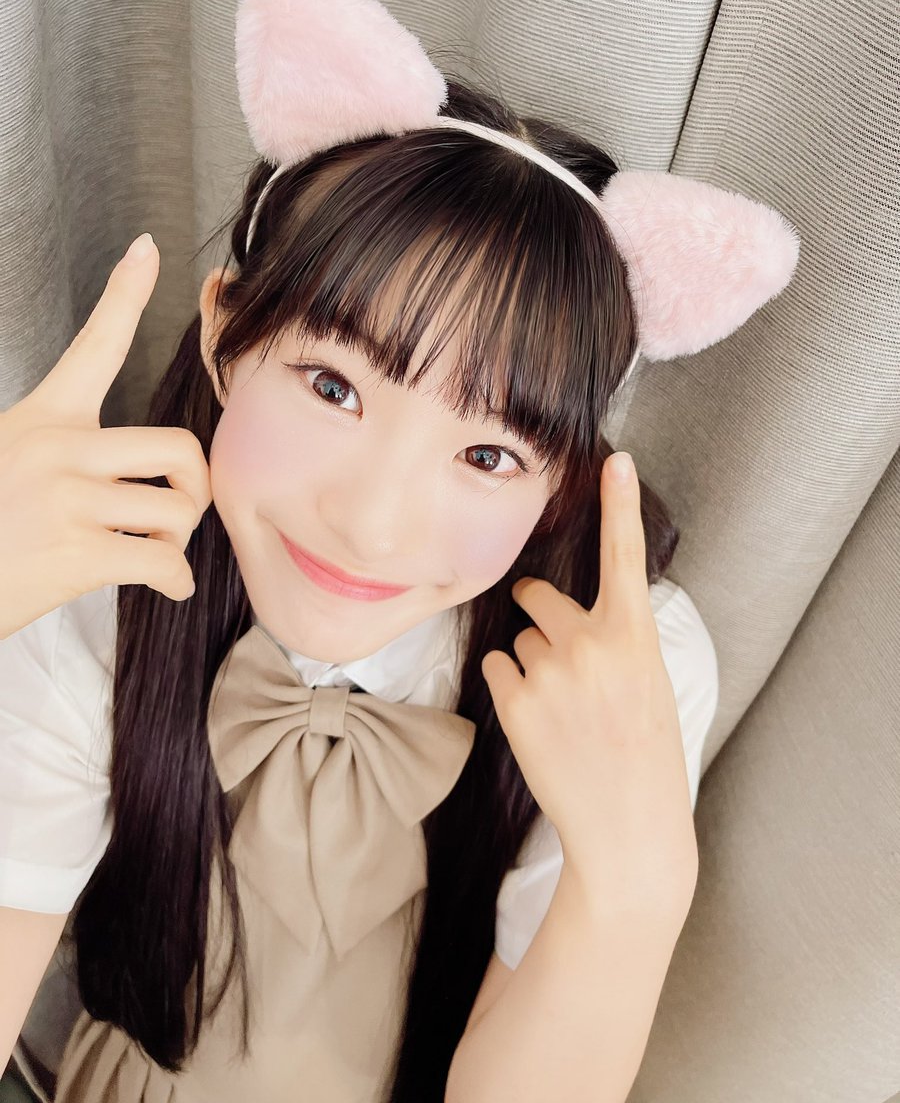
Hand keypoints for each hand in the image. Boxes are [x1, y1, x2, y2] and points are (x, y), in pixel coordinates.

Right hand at [0, 234, 211, 639]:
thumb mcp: (10, 462)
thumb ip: (66, 454)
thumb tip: (140, 479)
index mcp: (43, 419)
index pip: (94, 346)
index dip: (124, 294)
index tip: (147, 248)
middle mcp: (57, 450)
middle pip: (179, 449)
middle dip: (195, 488)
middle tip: (176, 509)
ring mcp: (66, 502)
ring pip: (177, 510)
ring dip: (179, 539)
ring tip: (154, 549)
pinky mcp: (75, 555)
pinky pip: (163, 561)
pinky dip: (175, 580)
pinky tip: (165, 584)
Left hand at [482, 451, 698, 915]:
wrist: (629, 829)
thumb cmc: (647, 756)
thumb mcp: (650, 686)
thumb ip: (617, 642)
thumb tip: (573, 619)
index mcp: (634, 636)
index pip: (624, 556)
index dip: (619, 504)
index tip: (615, 459)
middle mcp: (590, 643)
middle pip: (540, 597)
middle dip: (540, 615)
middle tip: (561, 656)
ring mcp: (549, 672)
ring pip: (518, 639)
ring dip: (530, 663)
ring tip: (562, 711)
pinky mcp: (514, 701)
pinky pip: (497, 668)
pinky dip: (510, 688)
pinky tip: (539, 723)